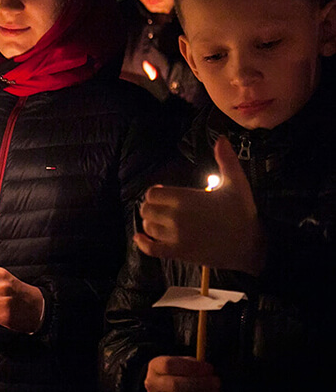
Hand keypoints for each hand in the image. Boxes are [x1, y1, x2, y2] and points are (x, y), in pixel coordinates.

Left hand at [134, 137, 264, 273]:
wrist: (251, 245)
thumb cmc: (242, 212)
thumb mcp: (237, 183)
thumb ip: (226, 160)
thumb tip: (221, 138)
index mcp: (186, 198)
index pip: (153, 194)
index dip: (155, 193)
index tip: (163, 194)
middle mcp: (177, 217)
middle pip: (146, 209)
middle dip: (151, 207)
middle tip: (161, 208)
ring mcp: (176, 237)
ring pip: (148, 227)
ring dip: (150, 223)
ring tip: (160, 221)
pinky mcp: (179, 253)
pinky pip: (151, 249)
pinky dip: (142, 243)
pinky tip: (139, 237)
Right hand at [144, 355, 220, 391]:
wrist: (161, 388)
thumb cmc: (176, 372)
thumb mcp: (181, 362)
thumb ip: (193, 365)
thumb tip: (208, 370)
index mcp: (154, 366)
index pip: (169, 365)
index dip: (191, 367)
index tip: (209, 369)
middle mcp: (151, 383)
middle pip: (175, 384)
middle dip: (200, 384)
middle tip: (217, 382)